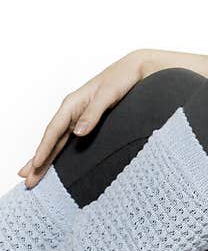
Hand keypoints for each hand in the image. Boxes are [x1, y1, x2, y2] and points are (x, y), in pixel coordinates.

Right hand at [18, 50, 146, 188]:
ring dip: (45, 159)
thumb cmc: (122, 79)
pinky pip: (68, 140)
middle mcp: (72, 111)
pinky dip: (59, 152)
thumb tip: (78, 132)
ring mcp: (79, 117)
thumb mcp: (108, 95)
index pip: (54, 131)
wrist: (137, 70)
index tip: (35, 165)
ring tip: (33, 175)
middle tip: (27, 180)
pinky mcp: (88, 121)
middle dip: (38, 160)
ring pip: (58, 142)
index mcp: (72, 104)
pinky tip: (54, 162)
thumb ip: (93, 113)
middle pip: (51, 140)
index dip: (44, 149)